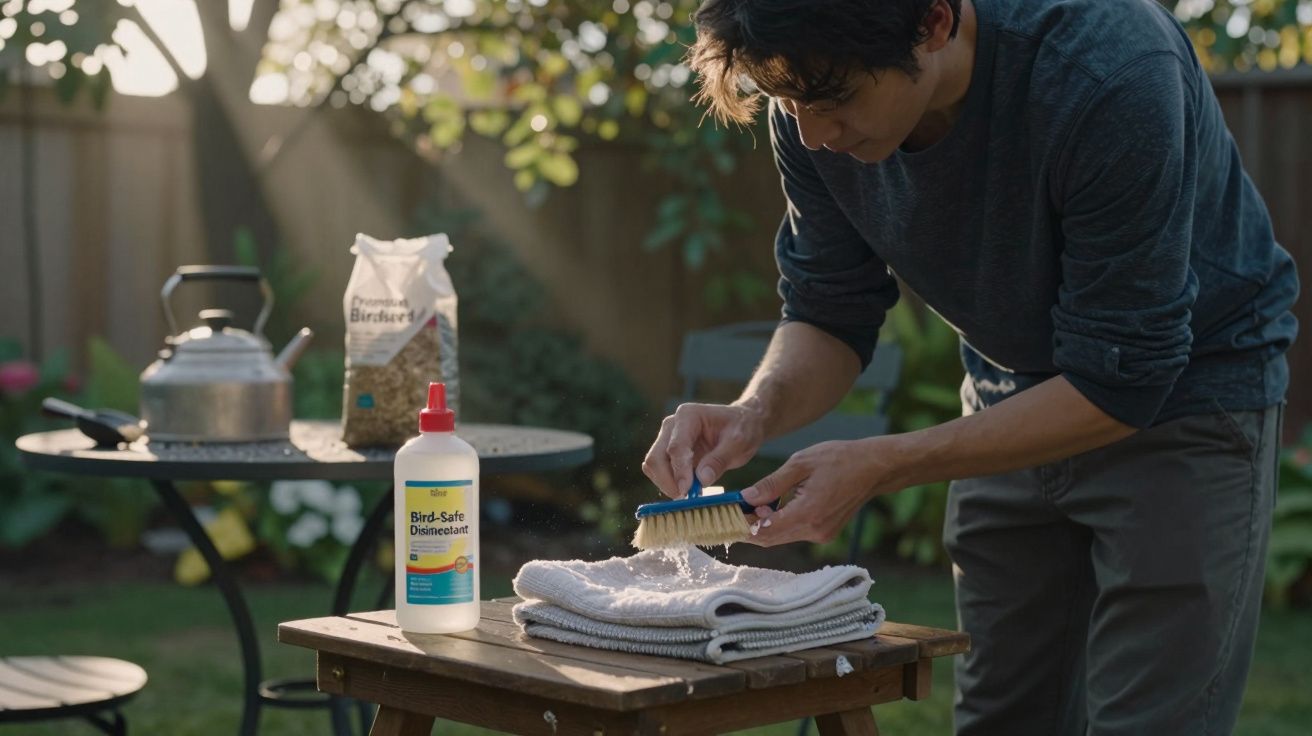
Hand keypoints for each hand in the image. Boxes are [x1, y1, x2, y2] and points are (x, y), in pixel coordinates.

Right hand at [642, 402, 765, 497]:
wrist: (742, 424)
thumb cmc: (741, 429)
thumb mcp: (738, 442)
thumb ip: (719, 460)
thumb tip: (702, 480)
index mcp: (688, 415)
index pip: (675, 447)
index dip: (679, 471)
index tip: (687, 491)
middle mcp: (672, 426)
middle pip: (656, 457)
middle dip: (668, 481)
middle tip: (685, 498)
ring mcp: (667, 439)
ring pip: (653, 466)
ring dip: (666, 484)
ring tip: (689, 494)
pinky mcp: (668, 453)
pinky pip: (659, 471)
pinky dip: (668, 483)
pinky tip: (686, 490)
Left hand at [742, 437, 901, 545]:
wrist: (873, 467)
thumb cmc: (839, 459)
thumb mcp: (800, 463)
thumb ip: (772, 484)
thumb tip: (746, 497)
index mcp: (807, 514)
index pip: (764, 531)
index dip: (742, 526)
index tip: (726, 515)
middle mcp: (814, 530)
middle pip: (770, 539)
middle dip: (749, 526)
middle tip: (734, 508)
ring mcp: (820, 534)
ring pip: (781, 536)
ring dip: (764, 524)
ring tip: (756, 501)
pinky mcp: (824, 532)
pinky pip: (794, 532)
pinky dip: (780, 522)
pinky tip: (775, 505)